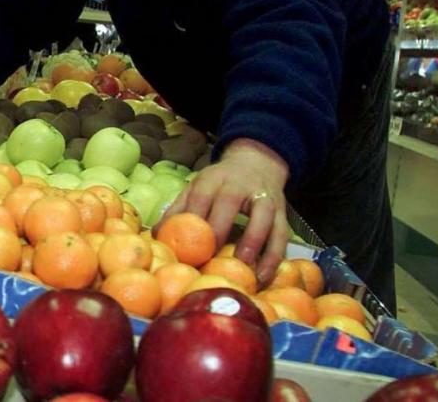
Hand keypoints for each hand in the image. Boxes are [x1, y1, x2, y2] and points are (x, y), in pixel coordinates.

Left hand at [159, 138, 290, 284]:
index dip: (193, 220)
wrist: (256, 163)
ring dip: (254, 244)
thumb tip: (156, 237)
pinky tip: (264, 275)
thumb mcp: (197, 187)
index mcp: (212, 178)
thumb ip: (178, 209)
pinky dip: (274, 256)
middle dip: (219, 231)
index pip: (200, 196)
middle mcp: (239, 184)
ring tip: (243, 269)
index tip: (186, 247)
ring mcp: (263, 196)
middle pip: (229, 203)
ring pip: (262, 218)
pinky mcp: (281, 211)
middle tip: (210, 260)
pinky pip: (281, 234)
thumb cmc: (220, 183)